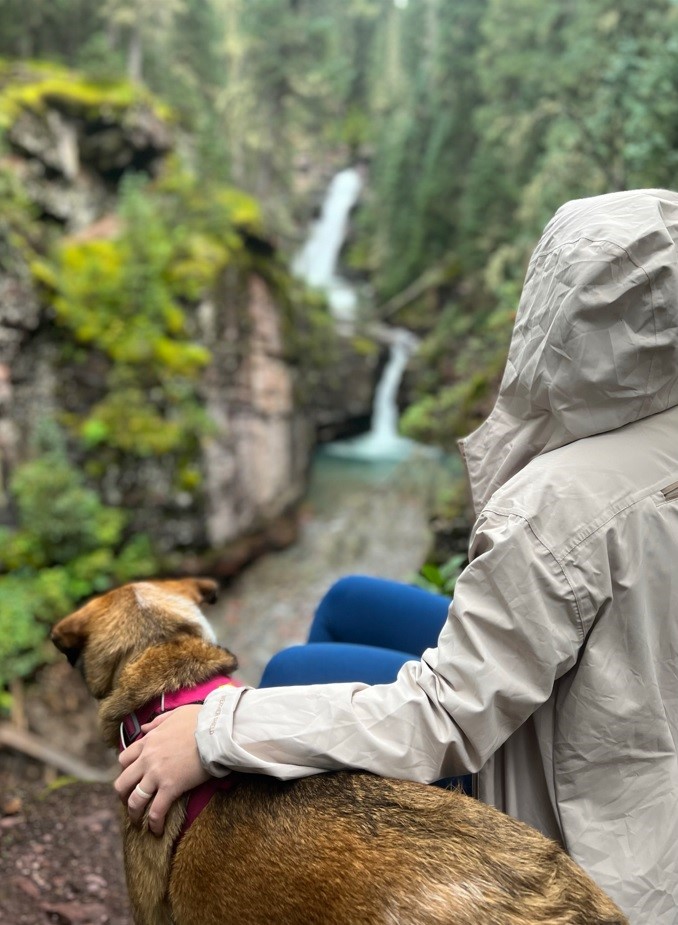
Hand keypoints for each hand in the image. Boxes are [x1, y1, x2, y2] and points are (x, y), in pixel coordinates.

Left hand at [115, 704, 209, 835]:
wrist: (216, 731)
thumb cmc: (200, 720)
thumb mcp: (175, 714)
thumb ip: (157, 722)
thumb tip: (144, 728)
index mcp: (148, 741)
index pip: (124, 759)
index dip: (125, 771)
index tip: (132, 778)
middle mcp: (147, 759)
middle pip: (123, 782)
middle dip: (123, 795)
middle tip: (130, 801)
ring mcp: (157, 774)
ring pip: (135, 800)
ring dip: (134, 813)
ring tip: (138, 822)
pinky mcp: (171, 788)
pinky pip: (156, 811)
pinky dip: (154, 824)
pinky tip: (157, 831)